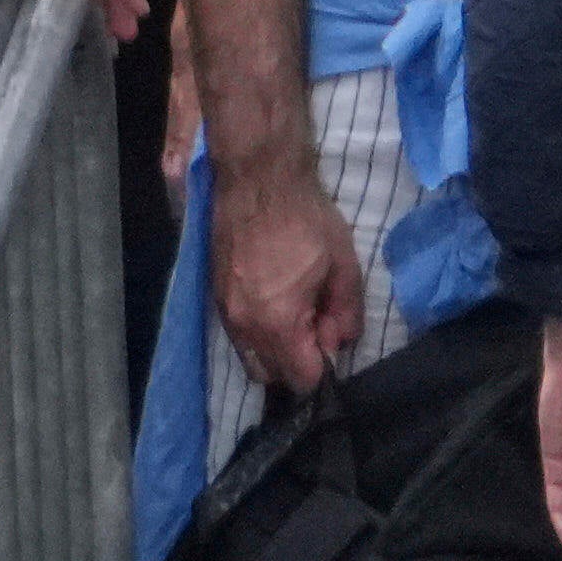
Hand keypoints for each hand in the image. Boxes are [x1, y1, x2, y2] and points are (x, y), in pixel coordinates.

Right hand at [209, 134, 376, 398]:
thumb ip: (346, 311)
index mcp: (277, 323)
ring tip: (297, 311)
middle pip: (271, 375)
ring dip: (275, 349)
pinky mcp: (215, 299)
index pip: (300, 377)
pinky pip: (237, 335)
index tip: (332, 339)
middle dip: (296, 362)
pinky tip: (276, 299)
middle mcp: (244, 328)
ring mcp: (224, 315)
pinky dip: (257, 332)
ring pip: (250, 357)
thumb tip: (343, 342)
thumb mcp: (343, 264)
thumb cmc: (307, 220)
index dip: (323, 367)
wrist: (258, 183)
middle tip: (316, 324)